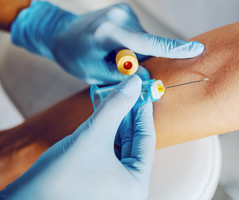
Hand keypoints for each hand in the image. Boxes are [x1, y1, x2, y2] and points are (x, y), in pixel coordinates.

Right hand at [1, 75, 155, 199]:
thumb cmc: (59, 177)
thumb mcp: (92, 135)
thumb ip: (116, 107)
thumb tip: (135, 82)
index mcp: (136, 184)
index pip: (146, 138)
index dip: (143, 110)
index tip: (144, 89)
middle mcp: (129, 188)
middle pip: (134, 141)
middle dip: (129, 114)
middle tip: (128, 90)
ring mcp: (114, 186)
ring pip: (122, 145)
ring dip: (117, 121)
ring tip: (114, 97)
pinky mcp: (100, 181)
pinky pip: (110, 151)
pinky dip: (107, 132)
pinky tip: (103, 114)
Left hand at [11, 0, 204, 83]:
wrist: (61, 33)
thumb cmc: (77, 58)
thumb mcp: (96, 74)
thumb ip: (124, 77)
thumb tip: (150, 79)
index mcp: (107, 34)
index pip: (147, 43)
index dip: (173, 49)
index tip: (197, 49)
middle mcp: (118, 17)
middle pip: (147, 45)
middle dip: (141, 61)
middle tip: (122, 68)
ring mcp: (122, 11)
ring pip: (143, 41)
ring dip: (135, 53)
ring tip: (113, 55)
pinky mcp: (124, 10)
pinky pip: (138, 34)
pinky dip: (133, 44)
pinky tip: (116, 46)